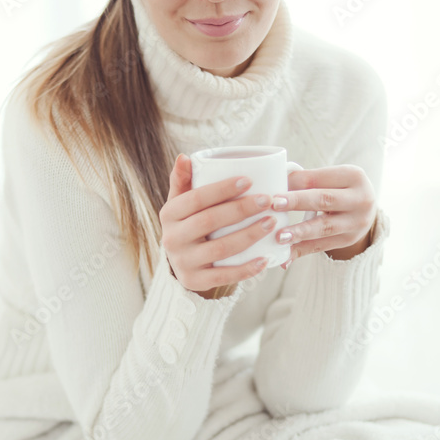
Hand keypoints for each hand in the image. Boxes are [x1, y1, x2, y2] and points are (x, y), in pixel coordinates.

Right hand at [159, 154, 279, 294]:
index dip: (222, 189)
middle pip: (209, 221)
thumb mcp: (181, 202)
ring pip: (220, 249)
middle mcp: (171, 239)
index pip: (196, 198)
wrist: (181, 261)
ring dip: (249, 235)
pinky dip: (246, 269)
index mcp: (168, 214)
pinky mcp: (194, 282)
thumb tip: (185, 157)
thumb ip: (183, 180)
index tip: (249, 180)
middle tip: (267, 200)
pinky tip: (265, 259)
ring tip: (271, 223)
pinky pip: (223, 277)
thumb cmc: (188, 223)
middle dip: (241, 210)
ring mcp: (182, 262)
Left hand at [271, 165, 376, 268]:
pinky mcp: (349, 240)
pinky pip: (321, 246)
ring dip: (299, 232)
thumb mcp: (332, 179)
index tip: (274, 187)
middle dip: (297, 202)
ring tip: (279, 236)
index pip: (319, 178)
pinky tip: (285, 255)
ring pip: (324, 227)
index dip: (294, 182)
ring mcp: (357, 222)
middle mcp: (360, 199)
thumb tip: (276, 183)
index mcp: (353, 176)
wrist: (364, 209)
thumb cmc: (340, 189)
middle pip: (324, 200)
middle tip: (274, 204)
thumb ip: (307, 180)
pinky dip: (301, 250)